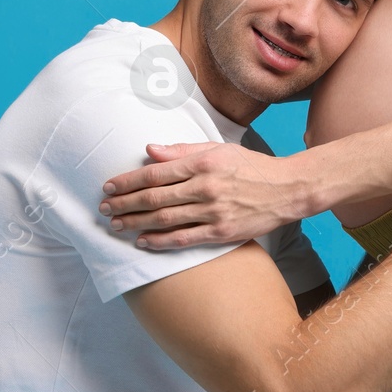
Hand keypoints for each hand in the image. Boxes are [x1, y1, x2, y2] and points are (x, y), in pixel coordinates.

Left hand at [99, 141, 306, 248]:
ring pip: (165, 219)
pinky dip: (160, 241)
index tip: (109, 186)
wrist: (287, 189)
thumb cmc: (251, 166)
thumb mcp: (218, 149)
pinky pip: (184, 239)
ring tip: (116, 225)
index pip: (156, 172)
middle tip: (103, 208)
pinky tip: (142, 242)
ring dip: (136, 223)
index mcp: (203, 163)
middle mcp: (206, 187)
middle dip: (125, 203)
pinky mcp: (222, 232)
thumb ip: (183, 150)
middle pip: (155, 197)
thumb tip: (150, 150)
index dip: (128, 181)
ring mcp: (214, 211)